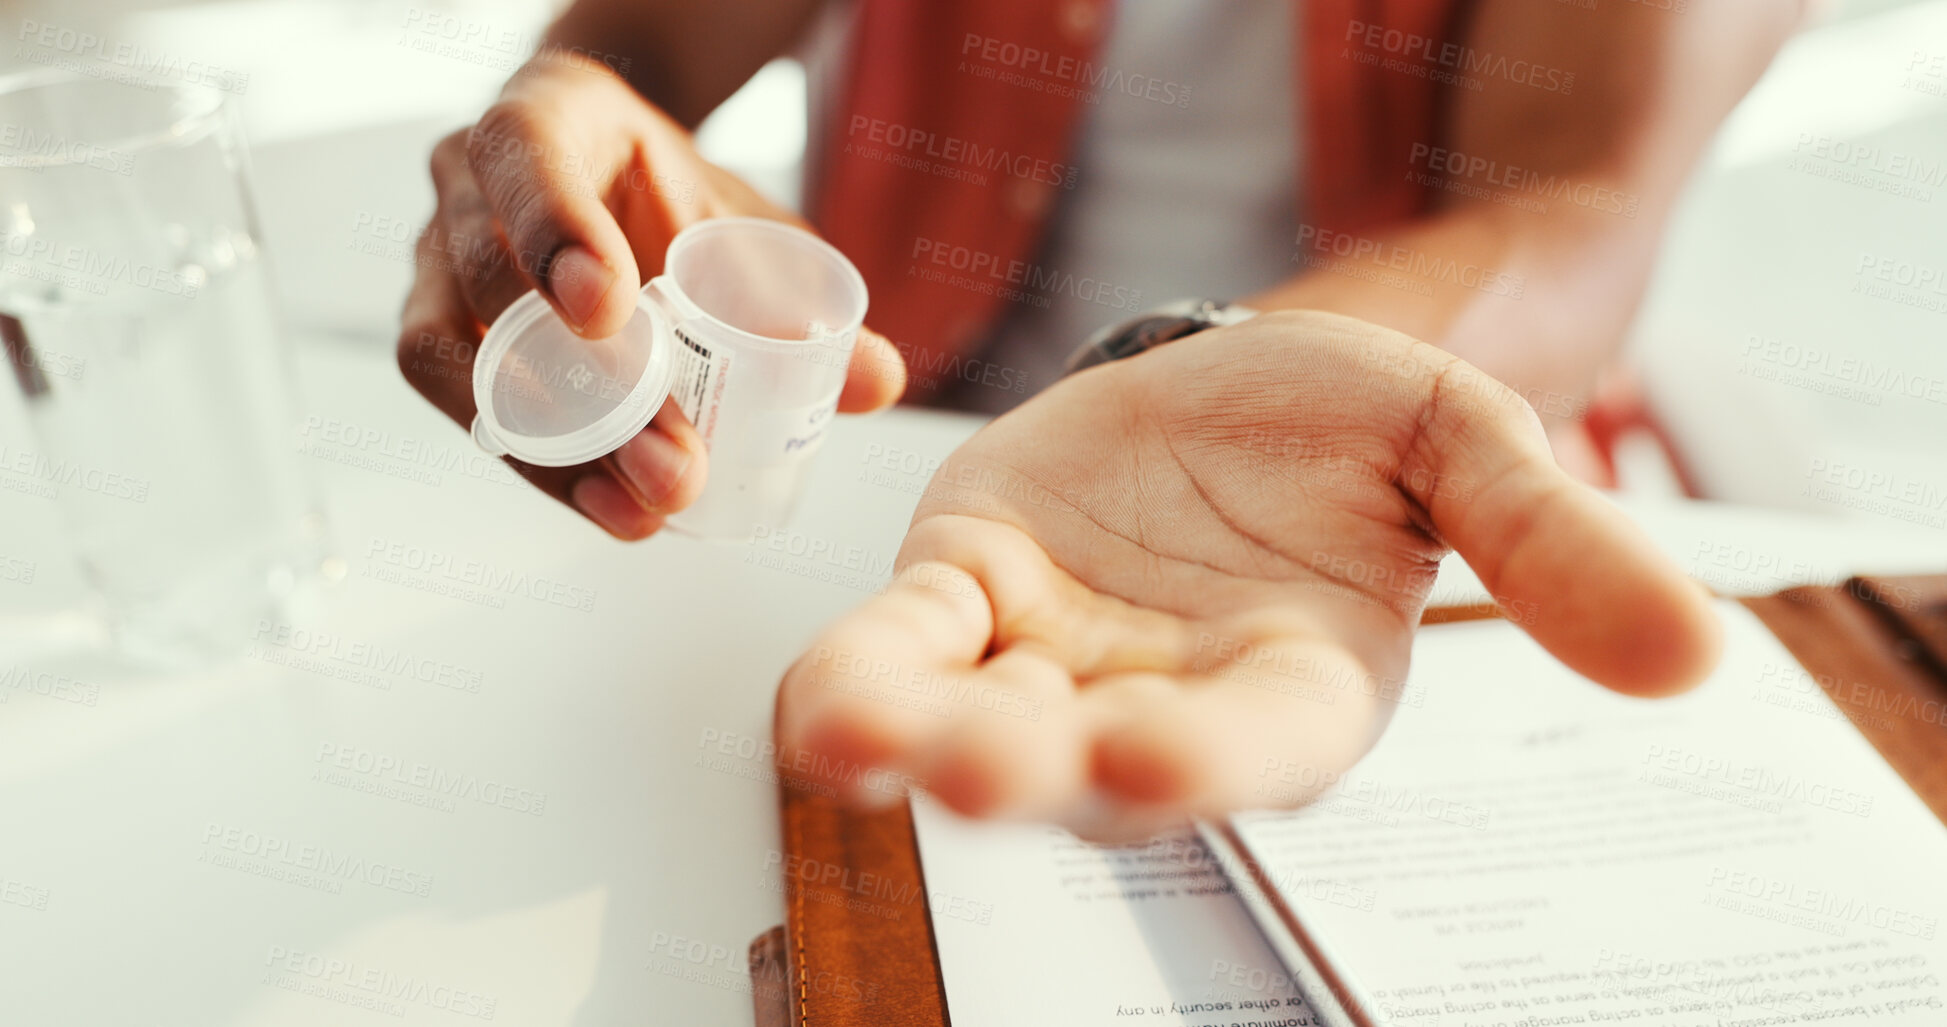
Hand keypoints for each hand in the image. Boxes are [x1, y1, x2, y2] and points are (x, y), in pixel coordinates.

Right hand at [396, 56, 904, 537]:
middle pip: (489, 278)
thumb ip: (805, 298)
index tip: (609, 313)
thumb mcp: (746, 227)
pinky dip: (539, 464)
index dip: (555, 230)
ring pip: (451, 355)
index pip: (523, 154)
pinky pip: (465, 407)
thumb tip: (878, 380)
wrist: (621, 187)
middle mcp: (465, 183)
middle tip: (670, 463)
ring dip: (550, 447)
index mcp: (544, 119)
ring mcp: (437, 261)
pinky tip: (610, 504)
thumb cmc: (673, 198)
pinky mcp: (441, 334)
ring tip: (638, 507)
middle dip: (583, 388)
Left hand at [774, 311, 1718, 838]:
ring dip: (923, 741)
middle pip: (1103, 766)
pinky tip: (819, 706)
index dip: (1211, 758)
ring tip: (863, 738)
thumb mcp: (1464, 443)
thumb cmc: (1349, 428)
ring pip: (984, 723)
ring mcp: (1054, 661)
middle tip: (989, 767)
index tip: (1155, 756)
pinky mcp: (964, 598)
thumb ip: (1555, 542)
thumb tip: (1697, 654)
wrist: (1235, 386)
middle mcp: (1167, 701)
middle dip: (1043, 770)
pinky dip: (862, 681)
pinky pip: (905, 655)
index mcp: (1298, 682)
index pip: (1260, 742)